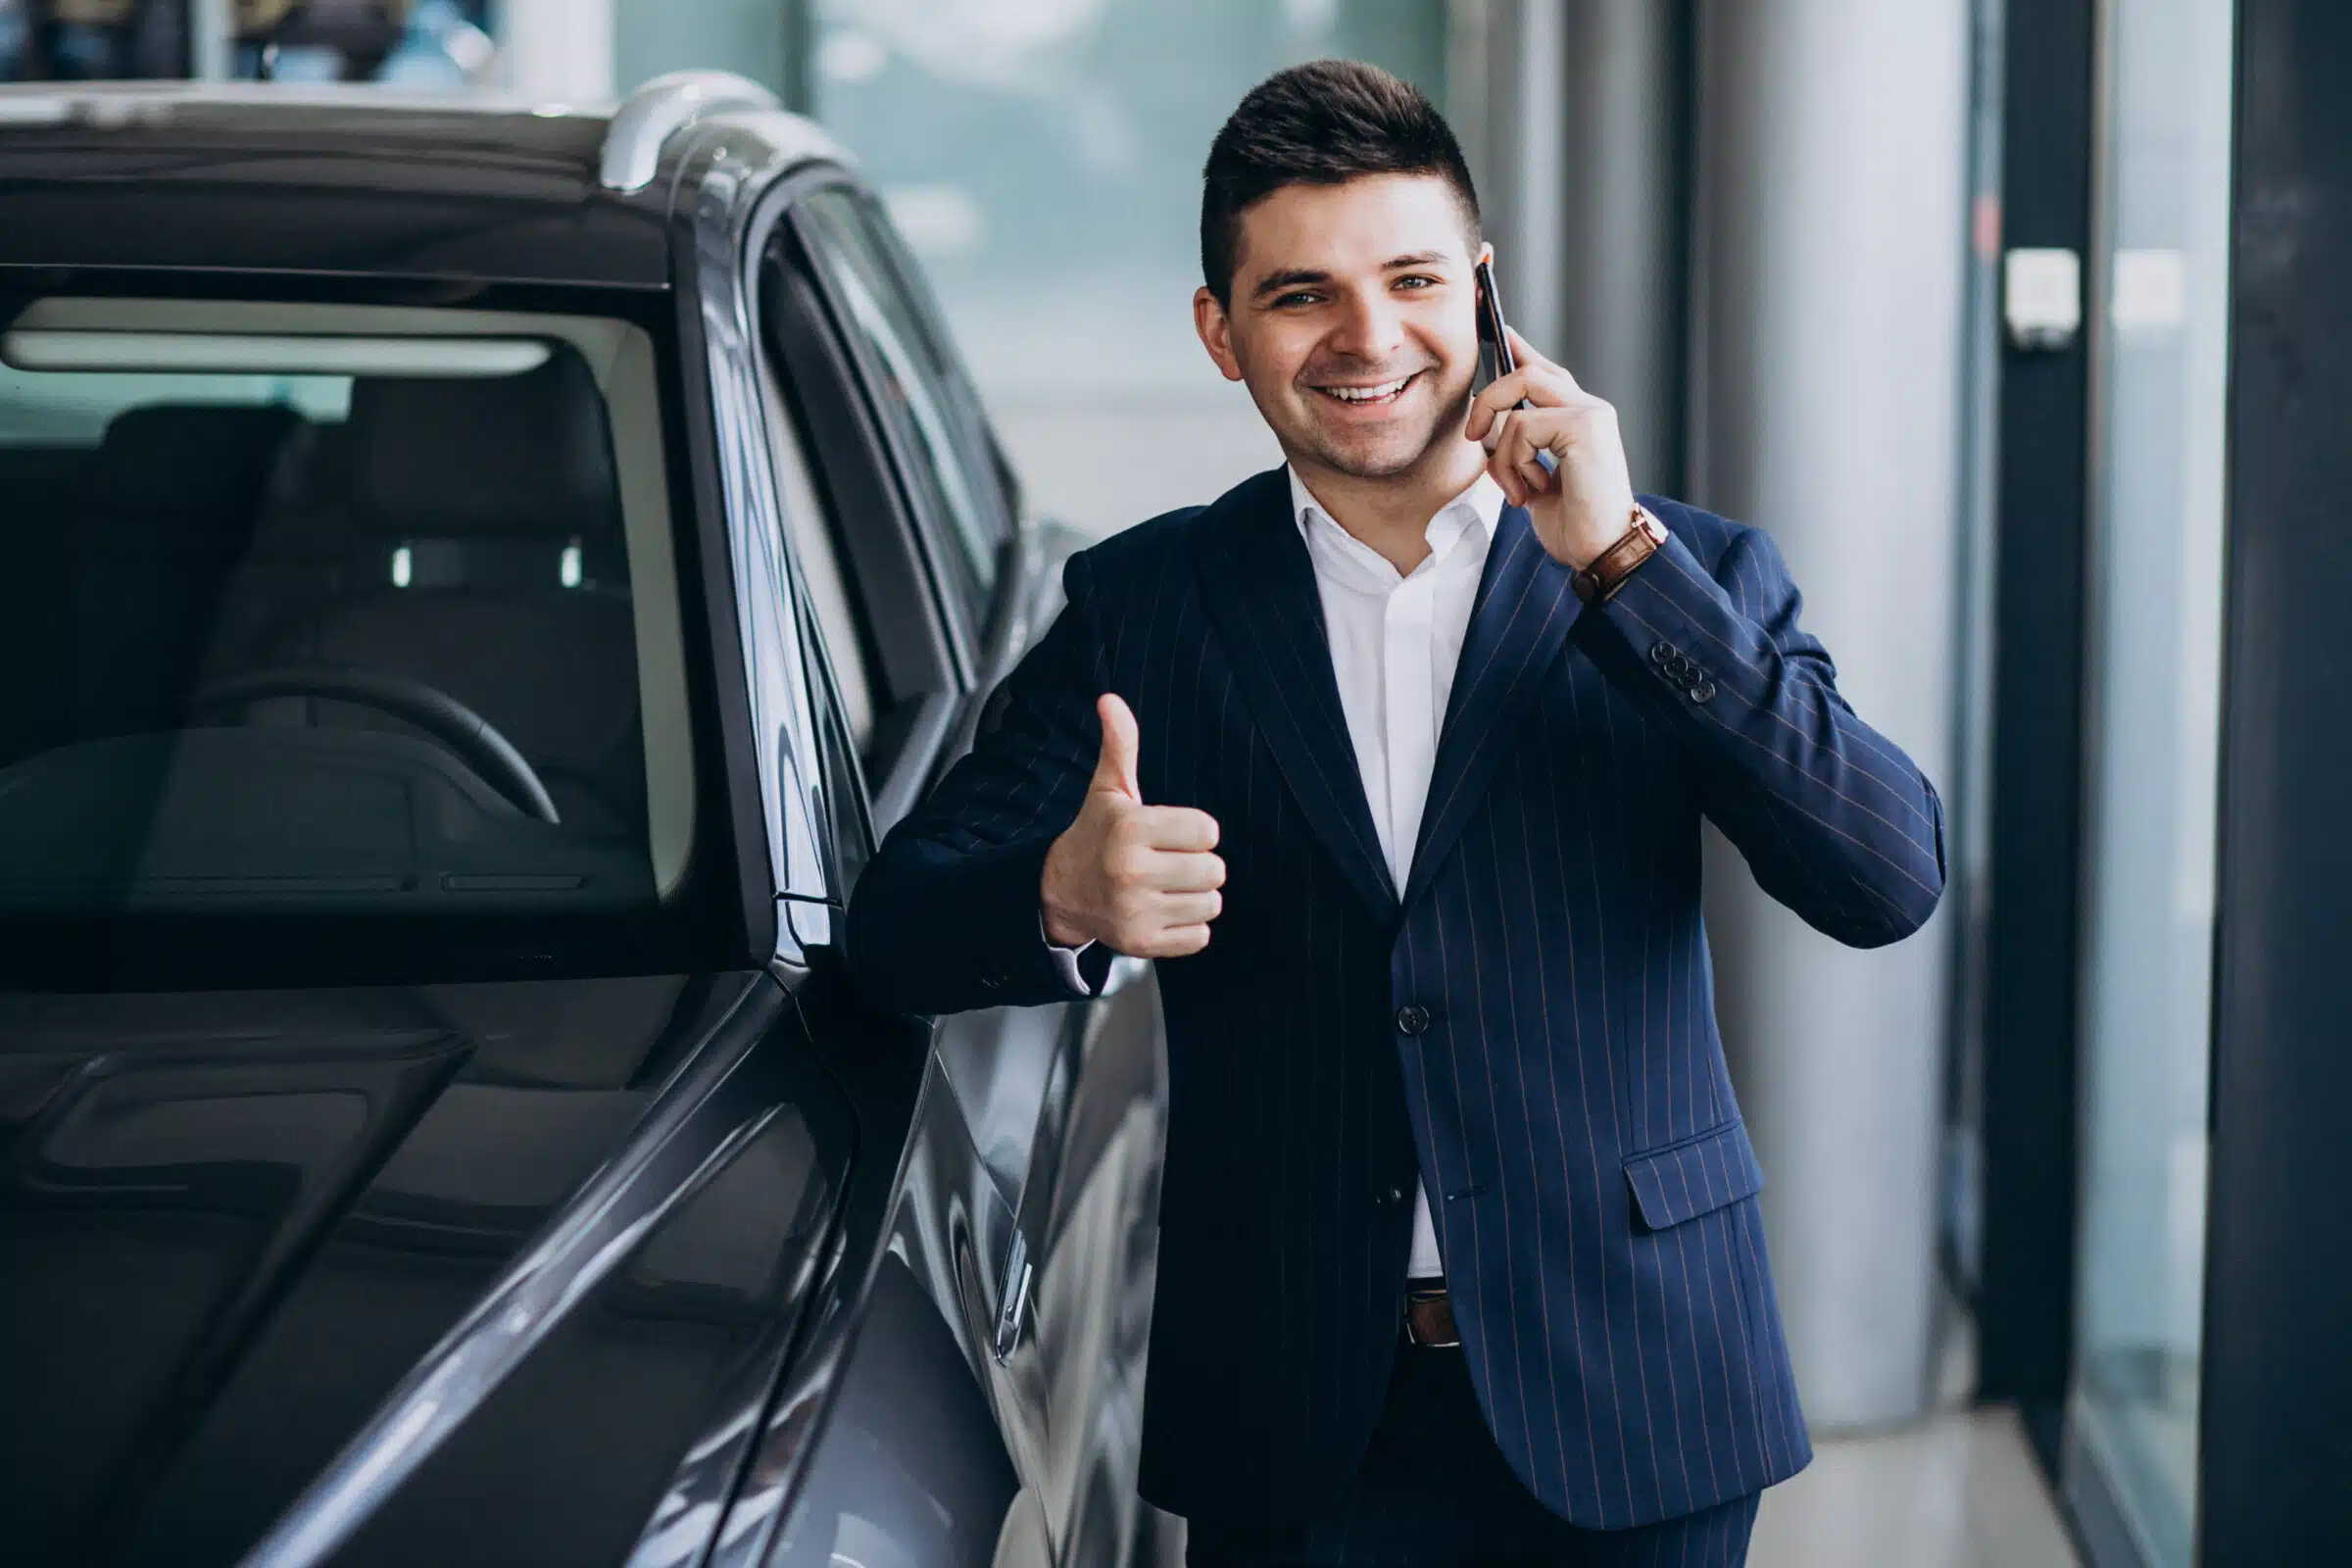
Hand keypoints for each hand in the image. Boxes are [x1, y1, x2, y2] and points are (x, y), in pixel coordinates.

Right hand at [1041, 694, 1224, 957]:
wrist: (1059, 893)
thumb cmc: (1096, 835)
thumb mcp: (1108, 790)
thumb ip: (1119, 745)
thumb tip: (1110, 699)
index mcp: (1130, 829)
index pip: (1208, 831)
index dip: (1195, 831)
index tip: (1171, 834)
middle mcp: (1131, 872)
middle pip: (1214, 870)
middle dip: (1198, 865)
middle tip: (1169, 862)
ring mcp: (1136, 912)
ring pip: (1211, 904)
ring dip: (1197, 896)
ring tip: (1167, 887)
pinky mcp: (1142, 944)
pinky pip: (1200, 937)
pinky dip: (1189, 927)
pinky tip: (1164, 911)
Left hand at [1465, 328, 1639, 569]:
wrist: (1602, 552)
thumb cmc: (1573, 523)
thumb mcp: (1533, 480)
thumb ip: (1516, 449)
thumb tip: (1486, 427)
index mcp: (1578, 417)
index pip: (1541, 368)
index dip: (1514, 345)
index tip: (1491, 321)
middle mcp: (1589, 408)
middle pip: (1525, 371)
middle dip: (1488, 401)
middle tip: (1474, 437)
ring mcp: (1590, 414)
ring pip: (1518, 398)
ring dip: (1503, 451)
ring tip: (1518, 487)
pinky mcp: (1585, 427)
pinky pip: (1523, 427)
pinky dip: (1514, 463)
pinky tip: (1532, 491)